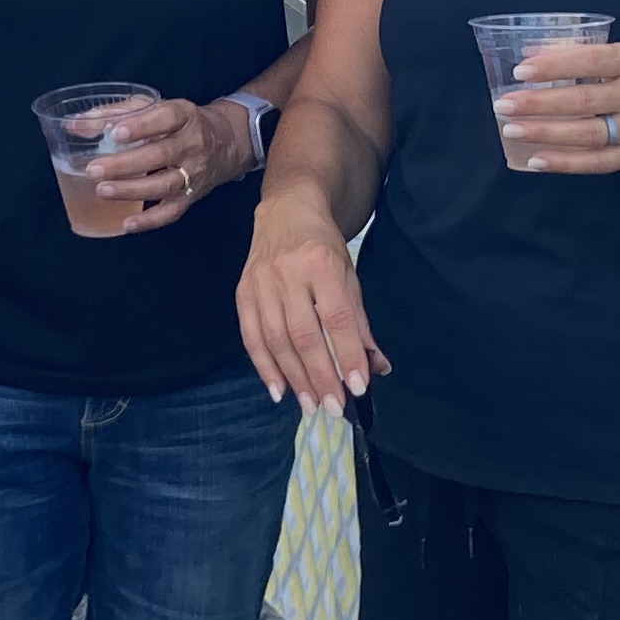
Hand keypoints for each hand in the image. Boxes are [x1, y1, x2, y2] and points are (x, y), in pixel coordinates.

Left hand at [82, 94, 253, 232]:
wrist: (225, 143)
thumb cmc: (177, 123)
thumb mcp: (153, 107)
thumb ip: (113, 113)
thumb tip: (73, 125)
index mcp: (184, 115)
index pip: (165, 118)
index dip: (142, 126)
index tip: (116, 133)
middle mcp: (192, 144)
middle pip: (161, 154)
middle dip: (125, 164)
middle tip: (94, 169)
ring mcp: (194, 172)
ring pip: (164, 185)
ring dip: (132, 190)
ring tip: (102, 191)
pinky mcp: (192, 196)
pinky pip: (171, 212)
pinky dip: (149, 221)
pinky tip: (126, 224)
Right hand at [235, 196, 390, 414]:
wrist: (285, 213)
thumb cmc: (323, 249)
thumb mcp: (349, 277)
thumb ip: (360, 323)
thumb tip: (377, 367)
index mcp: (322, 265)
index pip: (337, 317)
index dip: (348, 353)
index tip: (358, 386)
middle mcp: (288, 273)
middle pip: (304, 334)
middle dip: (321, 375)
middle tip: (334, 407)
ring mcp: (261, 283)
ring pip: (276, 340)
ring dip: (294, 378)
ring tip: (311, 404)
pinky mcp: (243, 293)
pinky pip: (251, 337)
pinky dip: (264, 367)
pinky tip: (278, 390)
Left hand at [488, 40, 619, 172]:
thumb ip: (593, 58)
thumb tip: (539, 53)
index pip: (591, 61)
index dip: (555, 65)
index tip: (521, 70)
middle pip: (582, 100)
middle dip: (538, 103)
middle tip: (504, 104)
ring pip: (586, 133)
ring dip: (545, 132)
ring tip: (511, 129)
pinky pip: (597, 162)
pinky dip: (565, 163)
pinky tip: (536, 160)